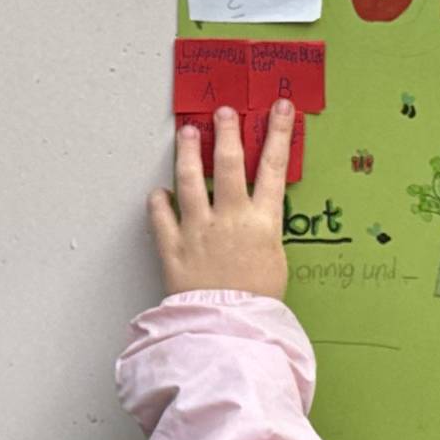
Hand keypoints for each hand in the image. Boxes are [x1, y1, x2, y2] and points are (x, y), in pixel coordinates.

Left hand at [150, 104, 293, 298]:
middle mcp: (230, 218)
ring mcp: (198, 229)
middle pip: (229, 162)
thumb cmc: (258, 304)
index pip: (274, 167)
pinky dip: (158, 201)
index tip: (281, 109)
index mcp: (263, 222)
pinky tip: (158, 192)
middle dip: (227, 131)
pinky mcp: (173, 246)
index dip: (279, 133)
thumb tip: (256, 220)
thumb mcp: (275, 262)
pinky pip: (160, 214)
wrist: (230, 329)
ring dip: (187, 151)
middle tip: (223, 112)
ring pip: (190, 178)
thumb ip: (264, 234)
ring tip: (186, 133)